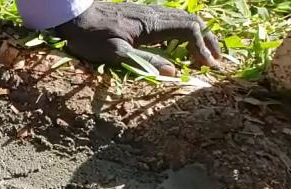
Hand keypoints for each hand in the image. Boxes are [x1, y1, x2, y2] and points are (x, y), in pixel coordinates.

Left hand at [55, 1, 223, 76]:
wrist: (73, 17)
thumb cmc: (90, 37)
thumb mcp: (114, 54)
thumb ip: (144, 62)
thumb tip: (173, 73)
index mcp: (151, 24)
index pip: (190, 31)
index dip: (202, 48)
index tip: (207, 66)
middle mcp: (155, 14)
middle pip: (194, 22)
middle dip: (208, 41)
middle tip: (216, 61)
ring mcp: (150, 12)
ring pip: (185, 19)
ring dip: (199, 35)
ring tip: (206, 54)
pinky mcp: (143, 15)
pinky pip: (173, 20)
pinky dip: (186, 32)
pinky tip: (184, 44)